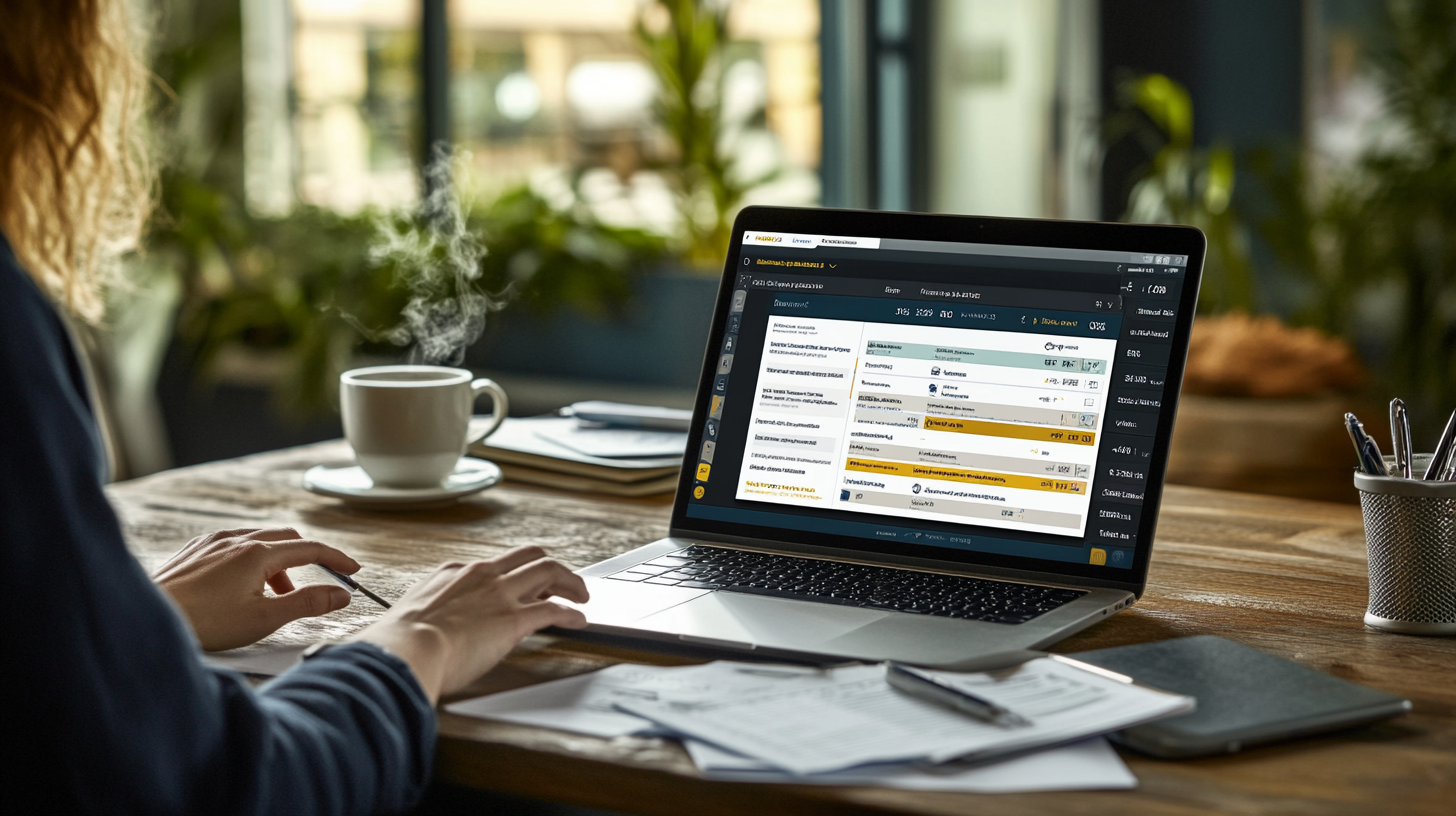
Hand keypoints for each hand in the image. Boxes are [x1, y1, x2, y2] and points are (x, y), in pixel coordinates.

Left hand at [154, 527, 359, 650]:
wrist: (147, 621)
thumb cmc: (204, 623)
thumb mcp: (265, 618)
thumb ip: (308, 603)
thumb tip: (341, 594)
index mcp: (258, 553)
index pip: (310, 549)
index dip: (336, 559)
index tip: (353, 570)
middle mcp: (236, 540)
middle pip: (286, 539)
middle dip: (307, 559)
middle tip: (317, 583)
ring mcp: (212, 543)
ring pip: (258, 541)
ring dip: (278, 564)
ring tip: (275, 596)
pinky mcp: (193, 551)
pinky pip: (232, 545)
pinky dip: (251, 561)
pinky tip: (242, 586)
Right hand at [349, 546, 588, 703]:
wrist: (403, 651)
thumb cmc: (397, 645)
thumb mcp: (408, 618)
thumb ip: (423, 618)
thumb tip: (417, 635)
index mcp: (452, 573)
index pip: (492, 565)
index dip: (512, 576)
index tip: (520, 588)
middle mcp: (480, 575)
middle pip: (528, 556)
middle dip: (550, 566)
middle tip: (564, 582)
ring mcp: (499, 593)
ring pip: (549, 570)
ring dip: (571, 582)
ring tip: (582, 596)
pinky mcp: (514, 618)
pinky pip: (555, 608)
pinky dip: (572, 612)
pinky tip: (578, 621)